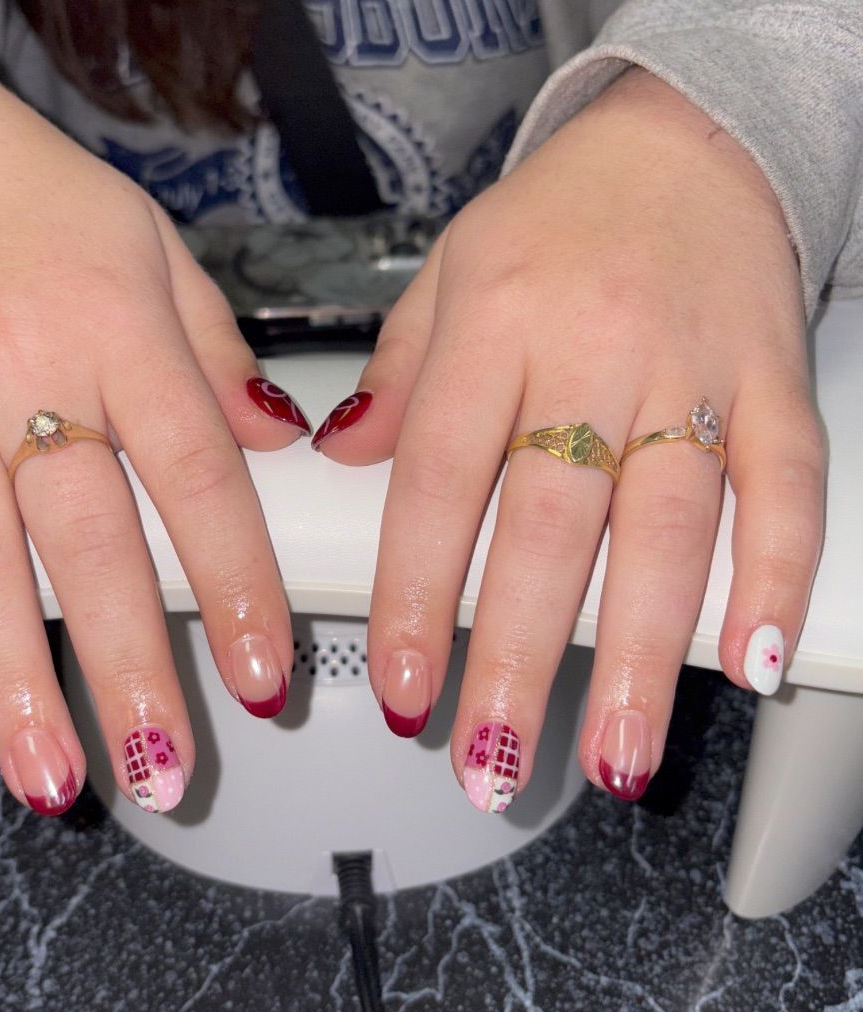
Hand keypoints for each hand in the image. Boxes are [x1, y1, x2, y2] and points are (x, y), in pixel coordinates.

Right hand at [0, 28, 303, 814]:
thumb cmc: (33, 196)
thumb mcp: (156, 251)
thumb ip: (219, 355)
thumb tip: (282, 438)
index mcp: (121, 335)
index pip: (199, 482)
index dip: (236, 587)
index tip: (262, 673)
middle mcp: (25, 374)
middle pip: (89, 547)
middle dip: (129, 671)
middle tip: (163, 767)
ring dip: (13, 683)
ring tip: (52, 777)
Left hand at [315, 68, 822, 805]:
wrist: (684, 142)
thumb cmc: (556, 220)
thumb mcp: (447, 276)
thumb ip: (398, 376)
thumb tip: (338, 456)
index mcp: (494, 324)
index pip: (438, 481)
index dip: (416, 595)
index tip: (404, 686)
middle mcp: (592, 350)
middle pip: (549, 525)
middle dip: (519, 658)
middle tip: (492, 758)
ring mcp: (692, 369)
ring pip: (668, 526)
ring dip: (643, 654)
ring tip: (617, 755)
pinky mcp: (772, 381)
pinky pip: (785, 485)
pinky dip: (775, 576)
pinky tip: (748, 662)